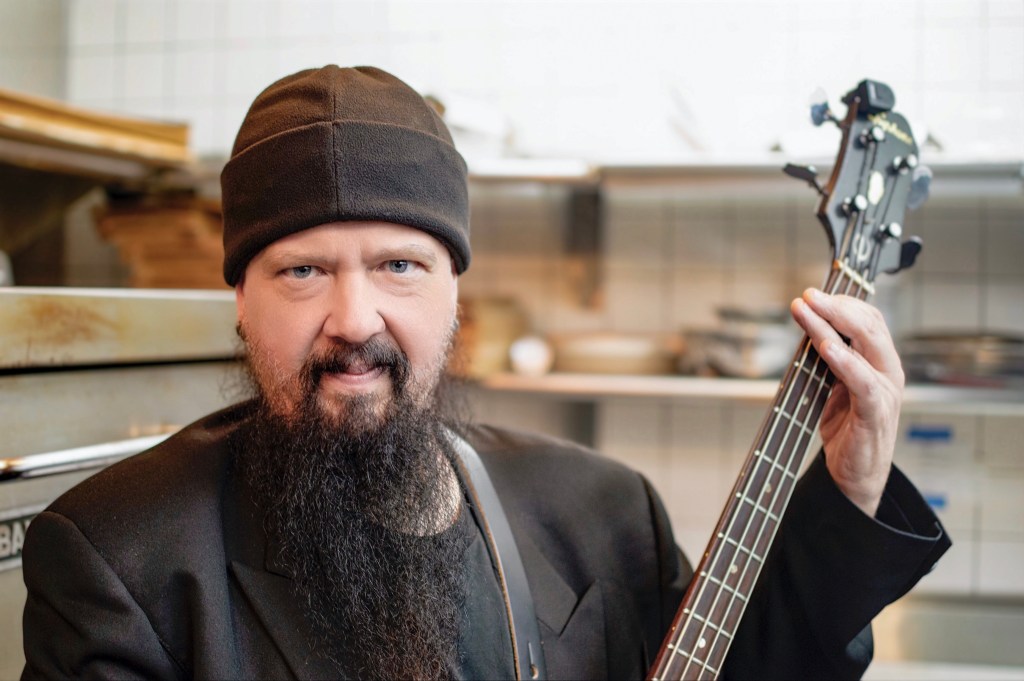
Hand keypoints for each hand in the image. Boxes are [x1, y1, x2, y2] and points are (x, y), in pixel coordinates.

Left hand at [789, 288, 903, 515]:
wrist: (855, 475)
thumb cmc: (846, 428)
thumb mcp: (834, 384)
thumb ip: (829, 358)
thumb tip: (808, 327)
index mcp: (880, 363)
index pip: (869, 320)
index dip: (843, 303)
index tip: (813, 294)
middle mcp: (888, 373)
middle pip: (869, 326)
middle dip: (835, 306)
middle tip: (807, 295)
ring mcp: (886, 392)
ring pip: (865, 347)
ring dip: (831, 325)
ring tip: (808, 309)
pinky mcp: (875, 414)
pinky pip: (863, 382)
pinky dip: (845, 362)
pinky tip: (826, 346)